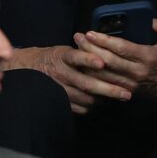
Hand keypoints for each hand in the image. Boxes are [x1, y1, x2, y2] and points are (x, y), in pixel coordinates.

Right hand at [8, 45, 132, 113]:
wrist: (29, 70)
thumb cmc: (55, 58)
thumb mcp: (66, 50)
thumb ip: (84, 51)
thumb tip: (107, 54)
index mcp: (64, 57)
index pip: (77, 57)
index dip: (89, 60)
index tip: (103, 62)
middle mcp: (61, 73)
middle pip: (86, 82)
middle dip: (108, 89)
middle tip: (127, 93)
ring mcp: (59, 88)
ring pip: (85, 97)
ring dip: (104, 98)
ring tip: (120, 97)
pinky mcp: (59, 100)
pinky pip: (79, 107)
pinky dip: (92, 106)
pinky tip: (102, 103)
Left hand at [74, 17, 156, 100]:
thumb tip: (152, 21)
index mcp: (148, 57)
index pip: (121, 48)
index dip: (104, 40)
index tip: (91, 32)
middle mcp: (137, 72)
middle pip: (108, 61)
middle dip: (90, 48)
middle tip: (78, 37)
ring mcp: (131, 84)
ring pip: (104, 74)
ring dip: (88, 61)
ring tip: (77, 47)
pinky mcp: (127, 91)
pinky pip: (106, 83)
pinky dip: (94, 74)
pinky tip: (84, 64)